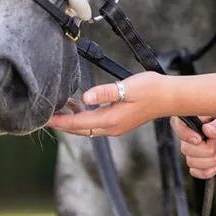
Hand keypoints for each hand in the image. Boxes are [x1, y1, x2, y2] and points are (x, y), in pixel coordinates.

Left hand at [46, 72, 166, 136]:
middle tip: (46, 115)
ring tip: (61, 108)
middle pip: (80, 129)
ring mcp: (116, 127)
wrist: (170, 97)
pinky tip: (82, 105)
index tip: (45, 118)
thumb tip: (85, 97)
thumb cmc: (151, 89)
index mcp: (111, 120)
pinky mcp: (120, 122)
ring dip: (73, 120)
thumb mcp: (128, 87)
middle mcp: (111, 127)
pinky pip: (96, 123)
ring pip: (88, 127)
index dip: (60, 121)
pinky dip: (85, 117)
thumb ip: (105, 92)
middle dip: (63, 123)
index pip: (79, 123)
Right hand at [171, 115, 215, 178]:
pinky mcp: (202, 157)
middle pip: (186, 148)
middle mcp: (192, 130)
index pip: (178, 124)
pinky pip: (196, 171)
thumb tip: (207, 130)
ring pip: (191, 162)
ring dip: (211, 161)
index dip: (185, 135)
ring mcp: (196, 145)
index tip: (199, 140)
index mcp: (196, 115)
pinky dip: (208, 171)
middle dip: (207, 150)